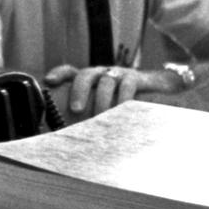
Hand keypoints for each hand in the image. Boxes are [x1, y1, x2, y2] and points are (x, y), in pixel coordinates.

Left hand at [44, 64, 174, 119]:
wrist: (161, 89)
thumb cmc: (126, 102)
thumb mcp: (106, 105)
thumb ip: (91, 114)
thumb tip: (70, 138)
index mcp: (91, 79)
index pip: (71, 71)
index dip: (59, 74)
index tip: (48, 81)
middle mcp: (102, 73)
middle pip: (86, 74)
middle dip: (79, 90)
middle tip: (76, 109)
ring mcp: (119, 73)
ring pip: (107, 80)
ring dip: (102, 99)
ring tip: (100, 117)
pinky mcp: (136, 77)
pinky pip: (128, 84)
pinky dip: (123, 98)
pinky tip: (122, 111)